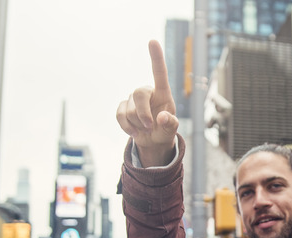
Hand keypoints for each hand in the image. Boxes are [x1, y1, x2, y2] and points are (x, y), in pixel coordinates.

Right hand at [116, 40, 178, 166]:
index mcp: (163, 92)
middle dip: (143, 114)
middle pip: (139, 94)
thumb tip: (161, 118)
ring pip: (130, 110)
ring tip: (146, 130)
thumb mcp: (171, 130)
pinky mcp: (123, 107)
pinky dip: (127, 127)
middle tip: (150, 127)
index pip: (159, 72)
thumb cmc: (165, 130)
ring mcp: (133, 99)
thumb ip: (171, 124)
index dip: (156, 57)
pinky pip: (120, 116)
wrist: (153, 141)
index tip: (152, 41)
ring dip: (138, 125)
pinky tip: (135, 132)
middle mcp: (147, 91)